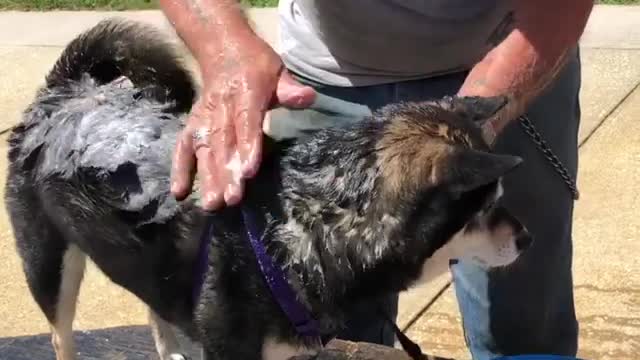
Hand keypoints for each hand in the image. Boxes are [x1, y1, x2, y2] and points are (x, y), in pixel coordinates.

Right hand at [171, 37, 315, 210]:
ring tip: (212, 204)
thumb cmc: (255, 65)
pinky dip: (179, 168)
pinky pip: (183, 146)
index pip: (246, 122)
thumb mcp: (277, 71)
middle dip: (226, 172)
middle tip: (231, 200)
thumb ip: (289, 89)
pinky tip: (180, 193)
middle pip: (223, 142)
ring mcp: (204, 117)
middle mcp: (220, 106)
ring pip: (204, 149)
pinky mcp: (192, 123)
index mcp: (245, 92)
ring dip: (206, 177)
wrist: (220, 47)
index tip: (249, 171)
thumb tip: (308, 97)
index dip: (248, 146)